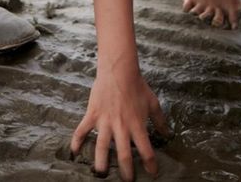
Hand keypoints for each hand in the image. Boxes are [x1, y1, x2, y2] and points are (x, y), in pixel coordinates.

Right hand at [70, 62, 168, 180]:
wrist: (119, 71)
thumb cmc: (137, 86)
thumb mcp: (153, 103)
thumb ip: (159, 121)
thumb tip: (168, 134)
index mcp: (138, 125)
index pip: (146, 150)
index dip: (150, 164)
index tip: (152, 173)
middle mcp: (122, 127)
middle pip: (124, 154)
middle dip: (126, 171)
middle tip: (127, 181)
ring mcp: (105, 122)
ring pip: (101, 147)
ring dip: (101, 162)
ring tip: (101, 174)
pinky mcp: (93, 115)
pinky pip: (82, 131)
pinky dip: (76, 141)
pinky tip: (73, 152)